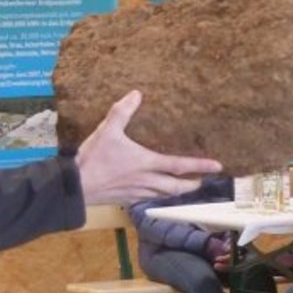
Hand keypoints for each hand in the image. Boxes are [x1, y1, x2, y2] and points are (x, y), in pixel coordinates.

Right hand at [75, 91, 221, 203]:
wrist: (75, 186)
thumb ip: (122, 111)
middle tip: (203, 181)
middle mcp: (146, 180)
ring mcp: (137, 192)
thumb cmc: (93, 158)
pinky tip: (157, 192)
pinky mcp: (126, 198)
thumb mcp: (107, 130)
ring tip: (186, 187)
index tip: (217, 166)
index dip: (199, 166)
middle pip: (176, 187)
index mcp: (146, 163)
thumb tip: (136, 94)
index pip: (179, 165)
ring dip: (177, 192)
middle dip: (192, 185)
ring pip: (164, 195)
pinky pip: (149, 199)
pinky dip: (159, 195)